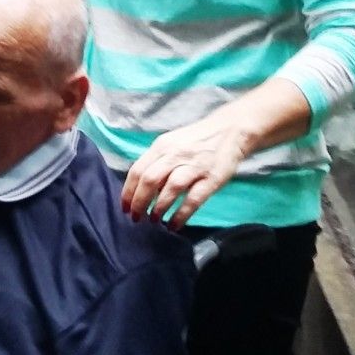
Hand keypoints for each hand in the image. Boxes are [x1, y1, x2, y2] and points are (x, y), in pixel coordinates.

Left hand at [122, 116, 251, 229]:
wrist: (230, 130)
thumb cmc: (197, 141)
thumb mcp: (172, 144)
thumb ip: (157, 161)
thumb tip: (139, 188)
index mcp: (162, 146)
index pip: (138, 170)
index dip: (128, 192)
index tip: (124, 207)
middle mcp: (175, 154)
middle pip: (150, 180)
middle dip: (139, 202)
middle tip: (136, 218)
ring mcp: (194, 166)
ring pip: (170, 189)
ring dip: (159, 208)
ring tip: (154, 220)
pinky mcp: (211, 179)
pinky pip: (193, 199)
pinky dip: (181, 214)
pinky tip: (174, 225)